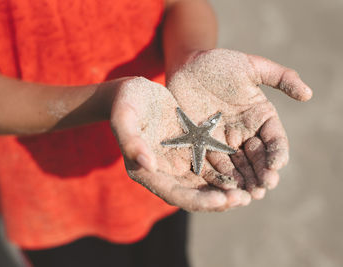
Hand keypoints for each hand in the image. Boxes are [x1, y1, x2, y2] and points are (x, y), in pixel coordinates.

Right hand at [111, 77, 251, 211]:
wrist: (132, 92)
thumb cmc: (125, 103)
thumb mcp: (124, 118)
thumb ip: (131, 142)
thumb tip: (148, 166)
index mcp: (146, 172)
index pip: (176, 195)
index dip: (199, 201)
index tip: (222, 200)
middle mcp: (165, 173)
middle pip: (196, 195)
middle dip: (221, 200)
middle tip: (245, 199)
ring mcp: (179, 162)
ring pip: (207, 183)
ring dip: (229, 188)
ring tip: (254, 190)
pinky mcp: (190, 148)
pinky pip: (211, 163)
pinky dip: (228, 169)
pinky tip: (248, 167)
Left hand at [166, 49, 311, 198]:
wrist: (187, 65)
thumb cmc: (220, 64)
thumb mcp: (251, 66)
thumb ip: (280, 77)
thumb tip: (308, 94)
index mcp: (260, 117)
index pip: (274, 140)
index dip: (276, 153)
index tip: (276, 165)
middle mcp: (245, 132)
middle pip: (257, 158)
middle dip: (261, 174)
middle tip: (263, 188)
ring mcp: (223, 141)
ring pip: (237, 166)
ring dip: (243, 181)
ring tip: (247, 195)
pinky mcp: (202, 145)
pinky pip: (213, 164)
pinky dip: (219, 177)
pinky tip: (223, 189)